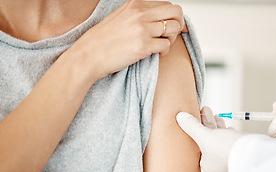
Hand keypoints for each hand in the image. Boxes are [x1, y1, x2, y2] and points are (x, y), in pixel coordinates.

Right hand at [71, 0, 187, 79]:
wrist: (89, 55)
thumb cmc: (104, 40)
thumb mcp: (122, 17)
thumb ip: (141, 14)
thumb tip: (161, 18)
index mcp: (136, 4)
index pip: (167, 5)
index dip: (175, 17)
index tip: (176, 25)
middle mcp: (140, 13)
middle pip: (176, 13)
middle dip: (179, 25)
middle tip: (172, 35)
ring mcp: (142, 29)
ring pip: (174, 29)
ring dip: (171, 39)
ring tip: (160, 45)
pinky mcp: (144, 46)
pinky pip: (167, 46)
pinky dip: (164, 51)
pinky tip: (155, 53)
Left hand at [176, 107, 242, 171]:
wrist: (256, 154)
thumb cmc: (227, 151)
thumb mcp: (204, 136)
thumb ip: (192, 126)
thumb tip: (180, 116)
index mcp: (208, 165)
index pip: (197, 145)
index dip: (195, 130)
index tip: (195, 116)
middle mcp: (219, 163)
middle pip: (208, 140)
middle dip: (207, 123)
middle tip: (204, 109)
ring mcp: (231, 157)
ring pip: (220, 138)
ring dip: (217, 125)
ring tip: (213, 113)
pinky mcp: (243, 151)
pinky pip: (232, 140)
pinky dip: (227, 132)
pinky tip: (227, 127)